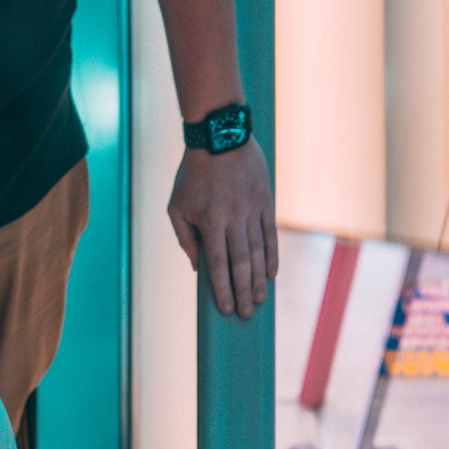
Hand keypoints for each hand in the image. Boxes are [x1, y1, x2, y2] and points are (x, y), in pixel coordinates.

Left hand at [169, 139, 276, 318]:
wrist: (219, 134)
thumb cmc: (192, 174)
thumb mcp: (177, 206)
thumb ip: (185, 238)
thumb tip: (197, 268)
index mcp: (210, 221)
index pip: (218, 263)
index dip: (223, 289)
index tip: (227, 309)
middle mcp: (233, 217)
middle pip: (241, 262)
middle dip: (244, 291)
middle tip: (248, 314)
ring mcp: (252, 209)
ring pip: (258, 251)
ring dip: (258, 279)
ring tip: (260, 299)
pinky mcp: (265, 200)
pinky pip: (270, 233)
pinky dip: (271, 255)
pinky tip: (271, 274)